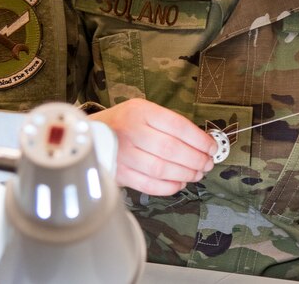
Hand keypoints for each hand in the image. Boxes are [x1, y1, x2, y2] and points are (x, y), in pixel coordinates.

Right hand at [89, 98, 216, 195]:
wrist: (86, 135)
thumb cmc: (122, 123)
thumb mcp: (142, 110)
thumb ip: (168, 124)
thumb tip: (201, 142)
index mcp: (140, 111)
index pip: (178, 126)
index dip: (199, 140)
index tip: (212, 147)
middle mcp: (131, 132)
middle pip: (172, 149)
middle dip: (196, 159)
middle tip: (207, 164)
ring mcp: (123, 155)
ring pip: (162, 169)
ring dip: (186, 174)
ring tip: (197, 173)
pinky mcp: (119, 174)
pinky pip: (149, 185)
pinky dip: (169, 187)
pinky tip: (179, 183)